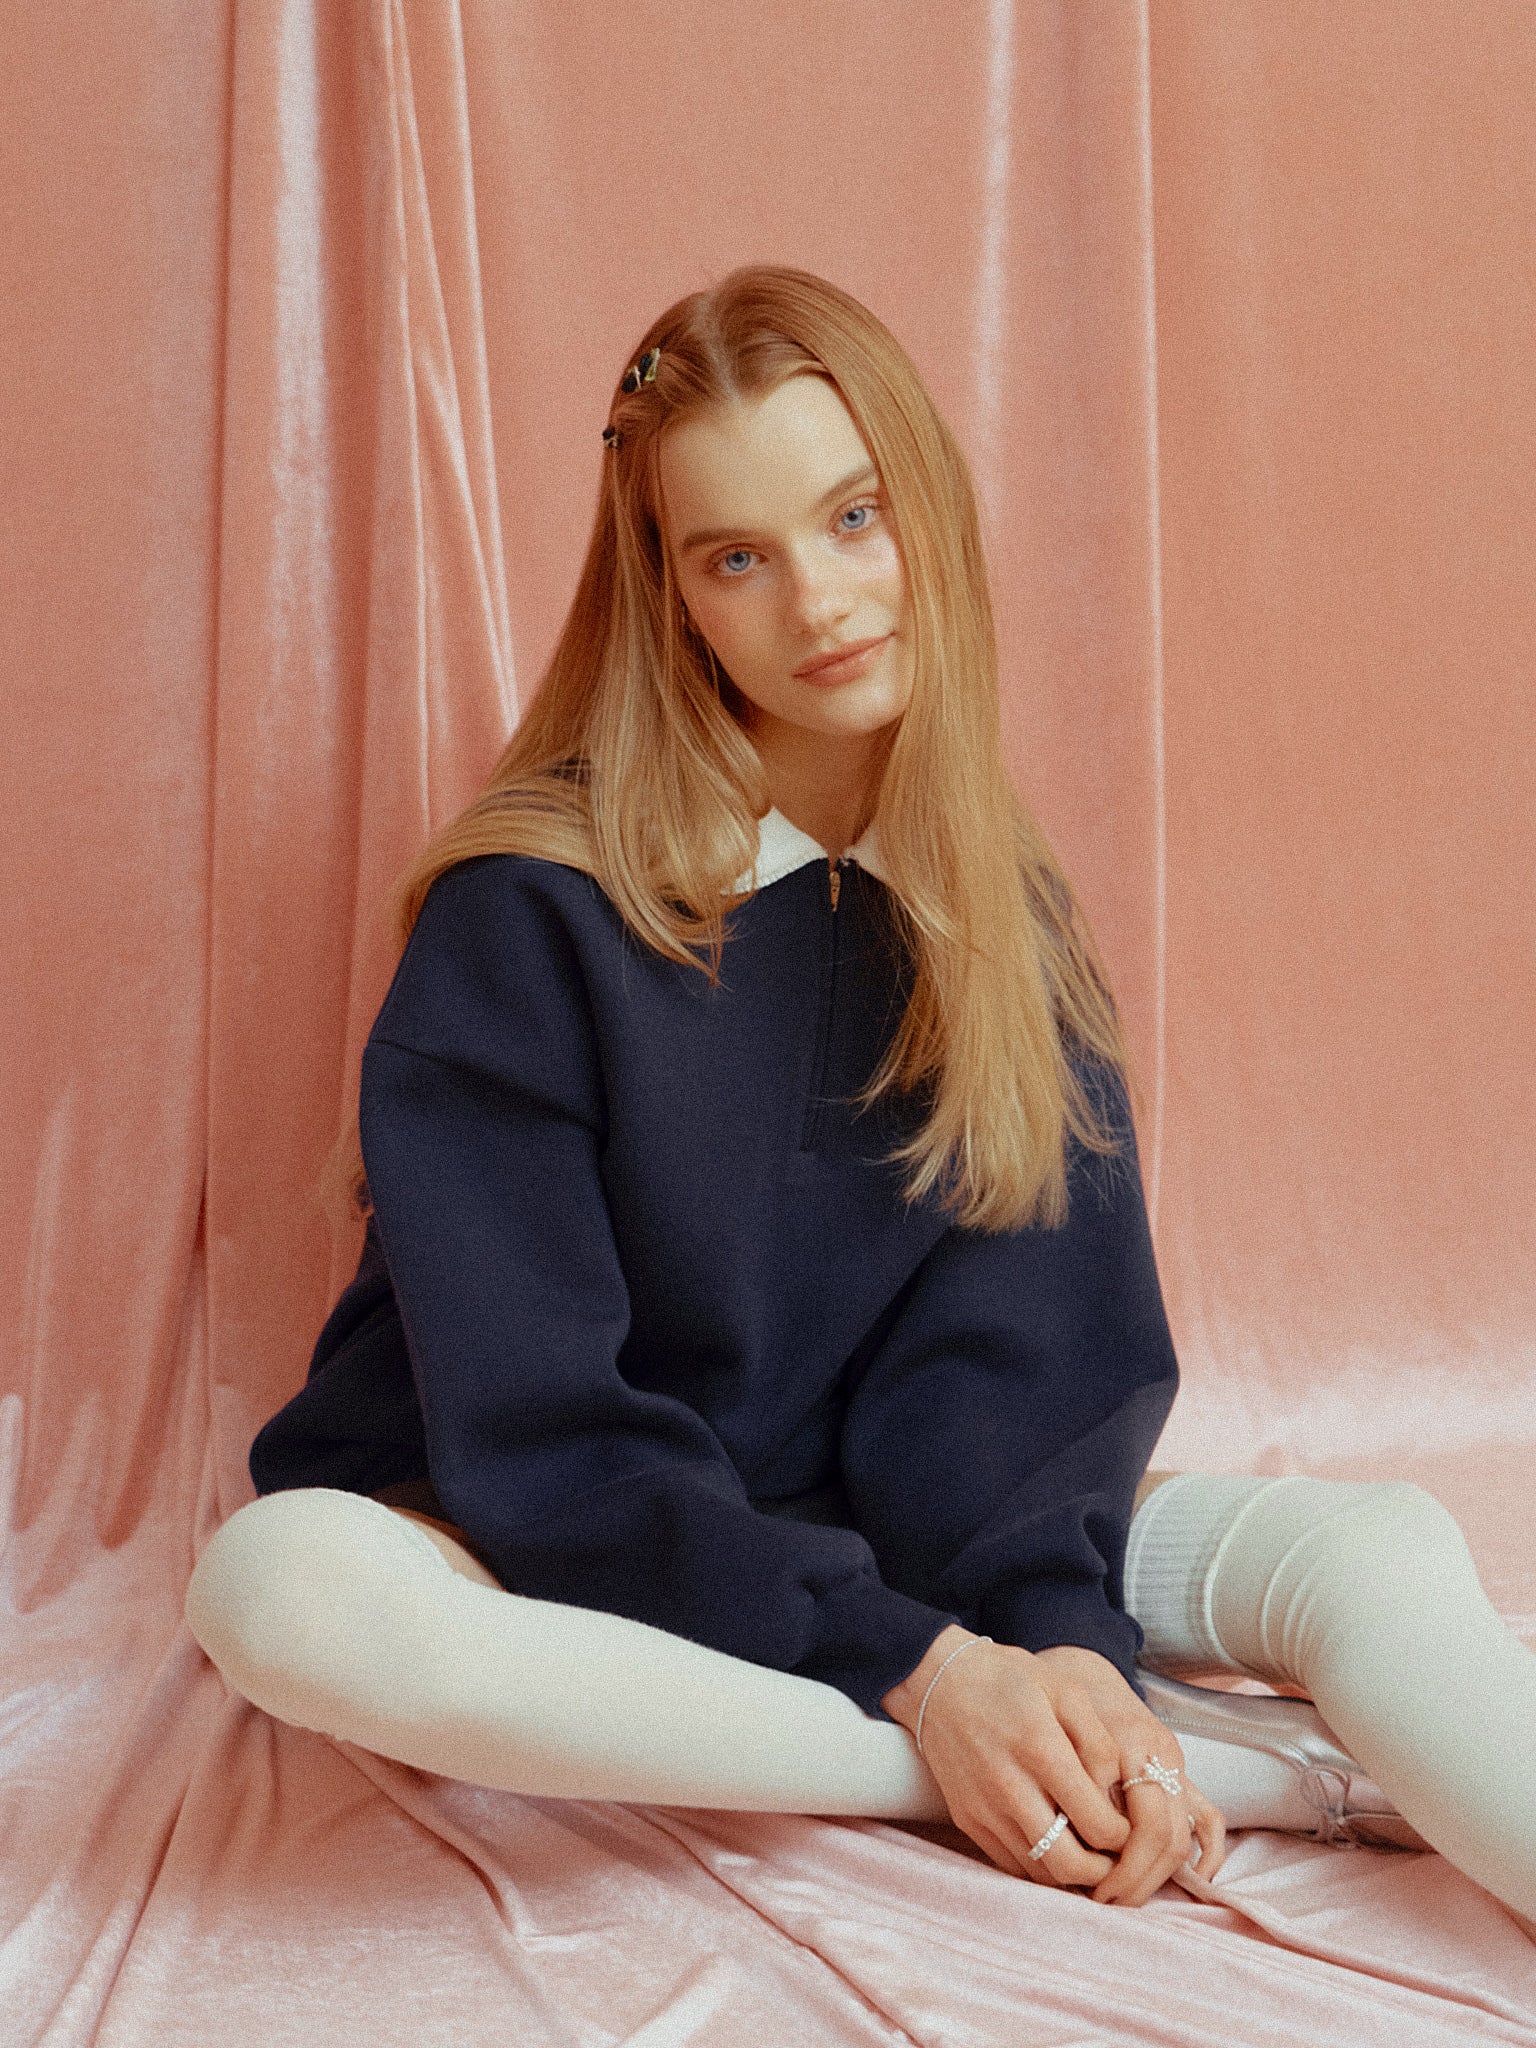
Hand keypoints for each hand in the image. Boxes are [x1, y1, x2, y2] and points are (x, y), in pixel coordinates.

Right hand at [883, 1629, 1226, 1905]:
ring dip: (1071, 1873)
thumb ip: (1099, 1741)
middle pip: (1069, 1864)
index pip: (1097, 1824)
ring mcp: (984, 1809)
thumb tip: (1115, 1792)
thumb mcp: (1064, 1690)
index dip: (1123, 1836)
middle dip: (1102, 1870)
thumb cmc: (1009, 1680)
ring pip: (1040, 1873)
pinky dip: (1038, 1866)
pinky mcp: (967, 1820)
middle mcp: (1009, 1787)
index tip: (1127, 1825)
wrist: (938, 1681)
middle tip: (1114, 1855)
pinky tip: (1052, 1844)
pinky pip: (1011, 1865)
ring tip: (1087, 1851)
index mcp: (1040, 1749)